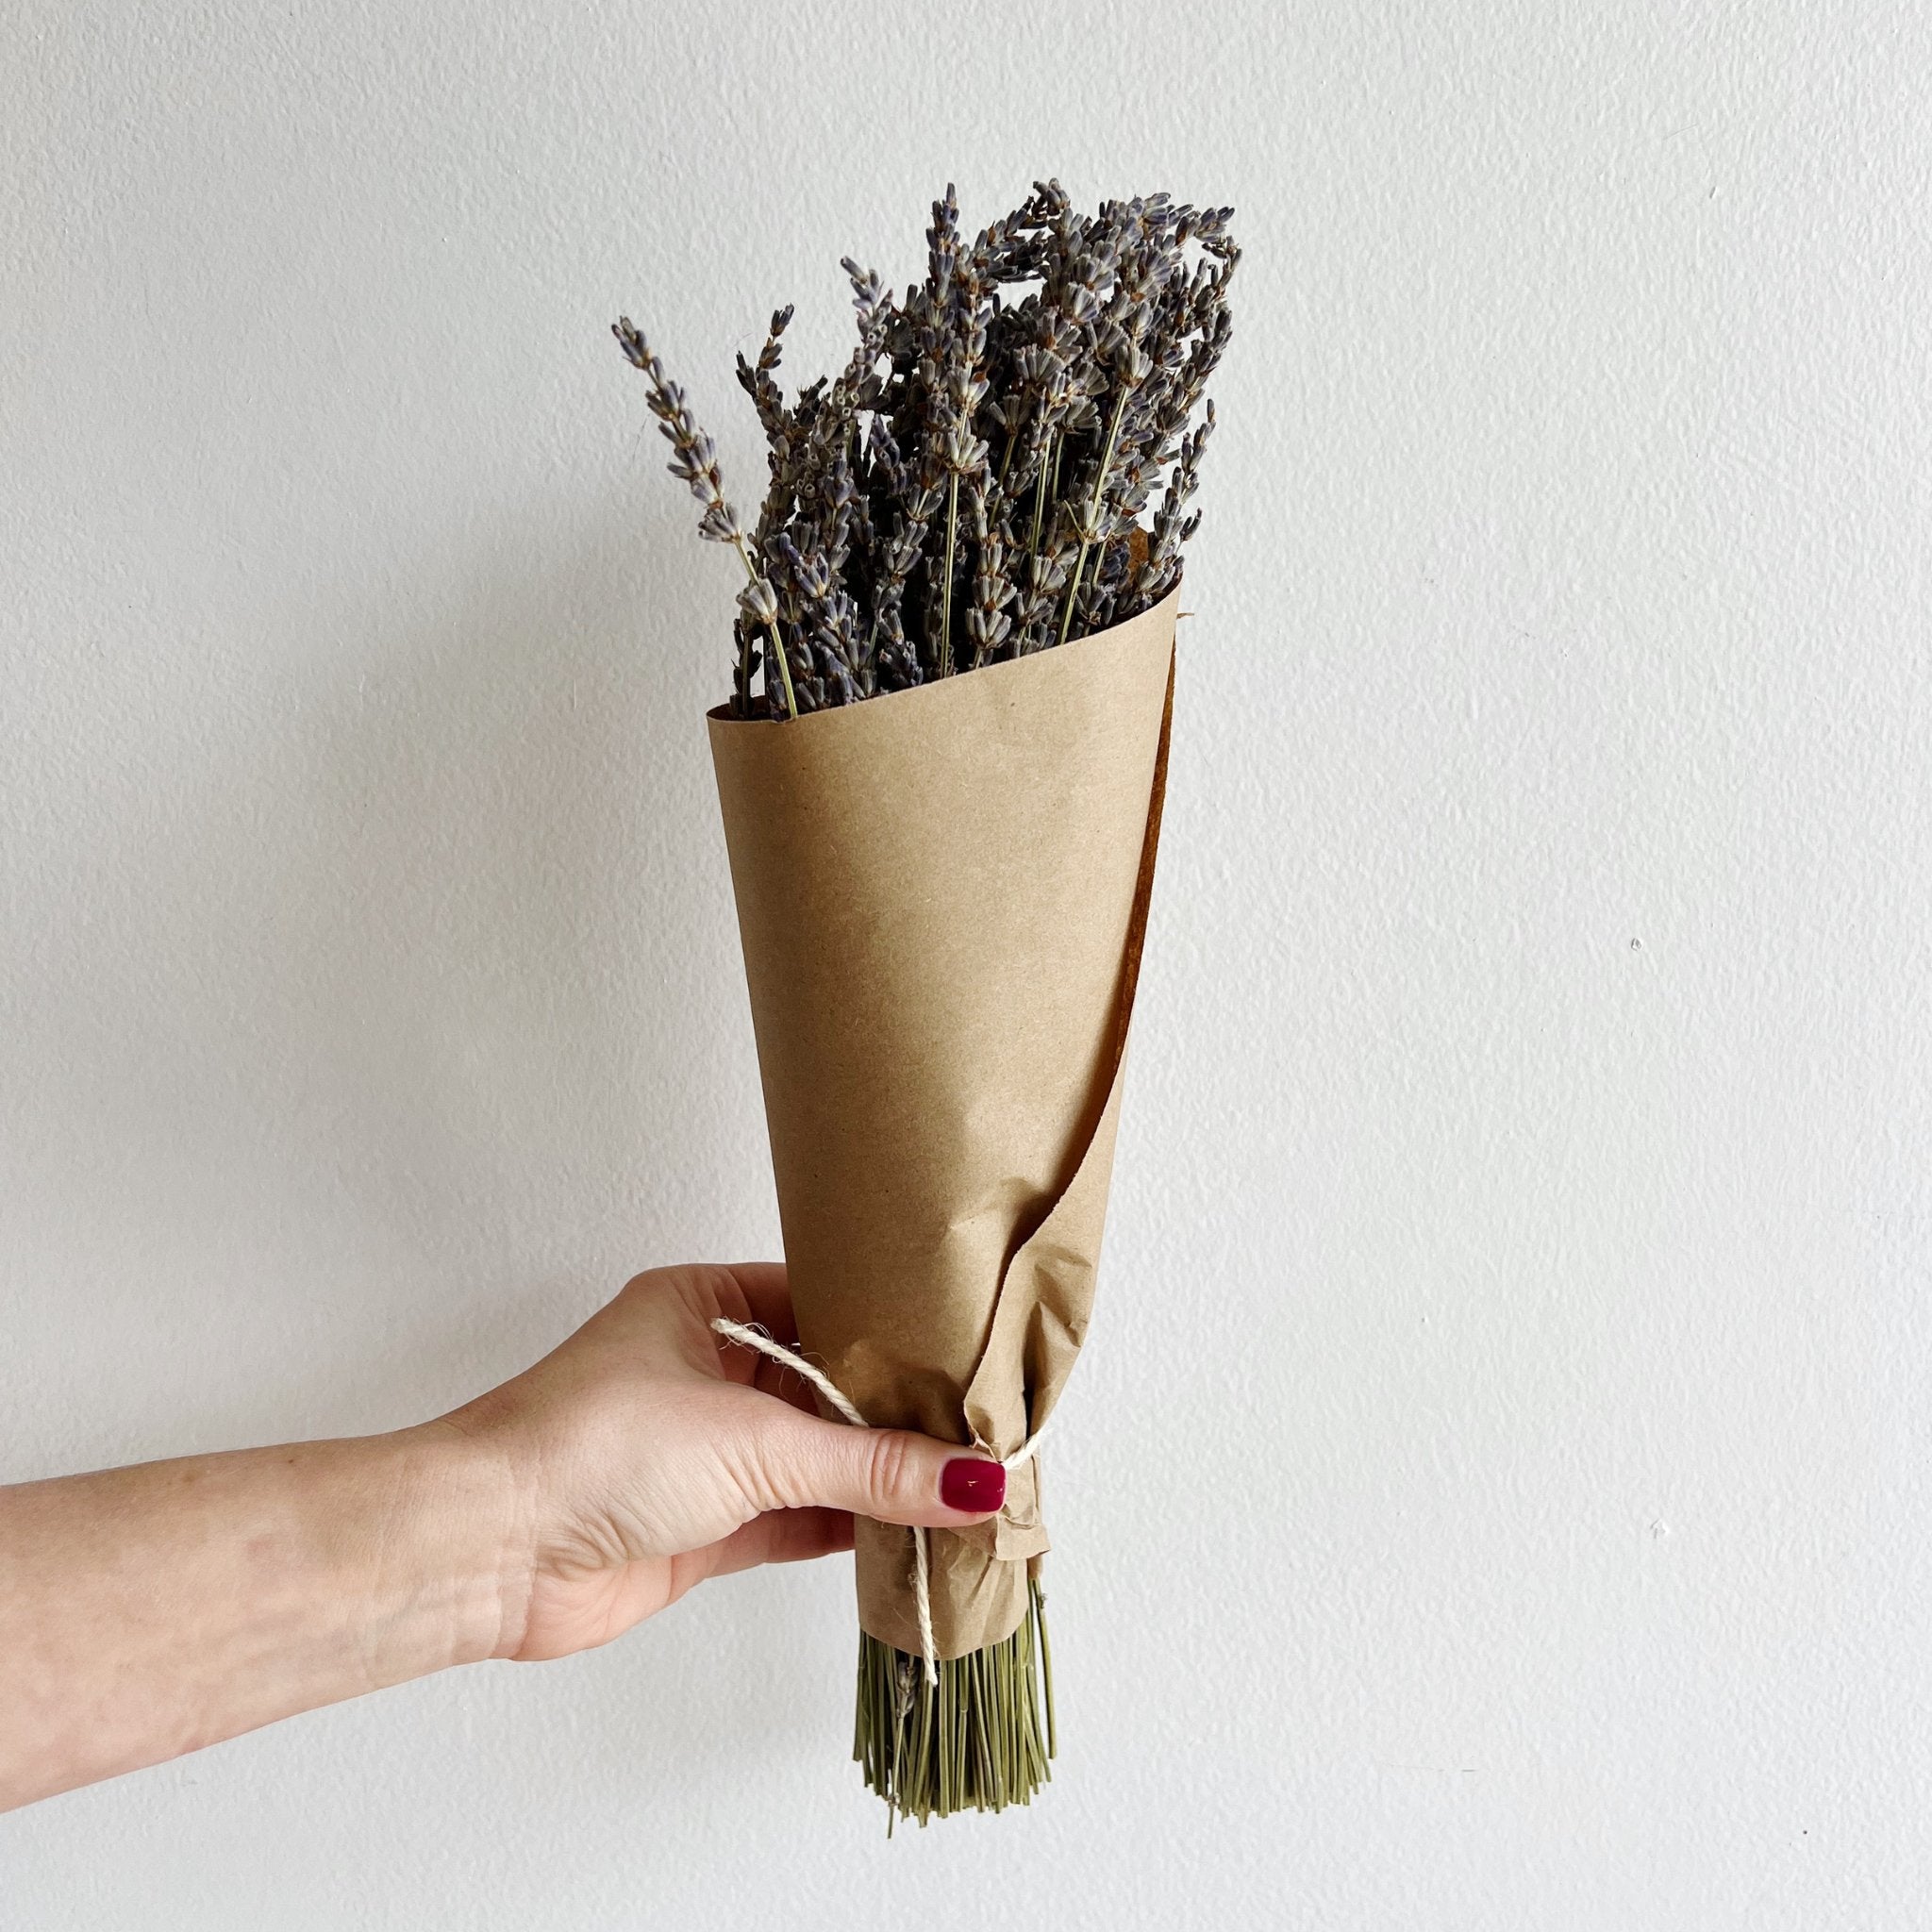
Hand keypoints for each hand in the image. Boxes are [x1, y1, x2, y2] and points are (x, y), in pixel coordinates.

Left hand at [444, 1263, 1005, 1662]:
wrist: (488, 1551)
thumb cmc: (588, 1447)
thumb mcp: (753, 1440)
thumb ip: (870, 1465)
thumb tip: (973, 1481)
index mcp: (701, 1305)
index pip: (819, 1303)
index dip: (889, 1330)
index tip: (963, 1350)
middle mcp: (703, 1371)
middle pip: (823, 1387)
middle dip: (893, 1412)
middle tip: (982, 1425)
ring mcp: (702, 1452)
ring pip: (813, 1458)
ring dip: (876, 1477)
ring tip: (967, 1484)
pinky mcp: (701, 1526)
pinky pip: (794, 1519)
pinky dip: (846, 1529)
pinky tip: (909, 1532)